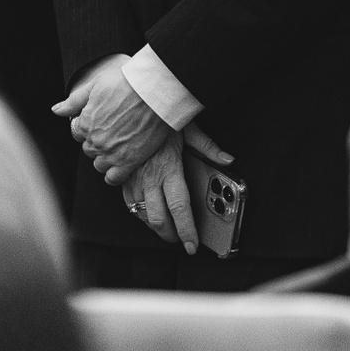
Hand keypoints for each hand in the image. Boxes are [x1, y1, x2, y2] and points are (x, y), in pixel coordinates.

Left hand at [53, 54, 172, 185]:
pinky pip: (113, 178)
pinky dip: (114, 174)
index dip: (90, 127)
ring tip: (119, 146)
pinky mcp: (128, 162)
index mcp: (85, 123)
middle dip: (98, 143)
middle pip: (89, 149)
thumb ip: (73, 101)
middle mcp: (95, 140)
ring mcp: (111, 153)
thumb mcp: (95, 86)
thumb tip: (56, 110)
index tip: (102, 122)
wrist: (153, 92)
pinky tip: (121, 165)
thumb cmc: (126, 84)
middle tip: (114, 132)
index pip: (78, 133)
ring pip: (99, 165)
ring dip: (106, 158)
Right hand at [119, 125, 234, 254]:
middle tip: (180, 239)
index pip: (180, 209)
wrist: (131, 105)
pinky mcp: (121, 176)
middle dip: (170, 235)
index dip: (186, 231)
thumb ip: (208, 147)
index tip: (192, 245)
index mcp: (168, 169)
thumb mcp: (187, 127)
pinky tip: (147, 211)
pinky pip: (128, 203)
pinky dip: (139, 212)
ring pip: (141, 214)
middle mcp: (149, 178)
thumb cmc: (158, 116)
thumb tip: (228, 160)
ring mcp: (133, 179)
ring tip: (166, 228)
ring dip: (154, 226)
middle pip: (158, 219)